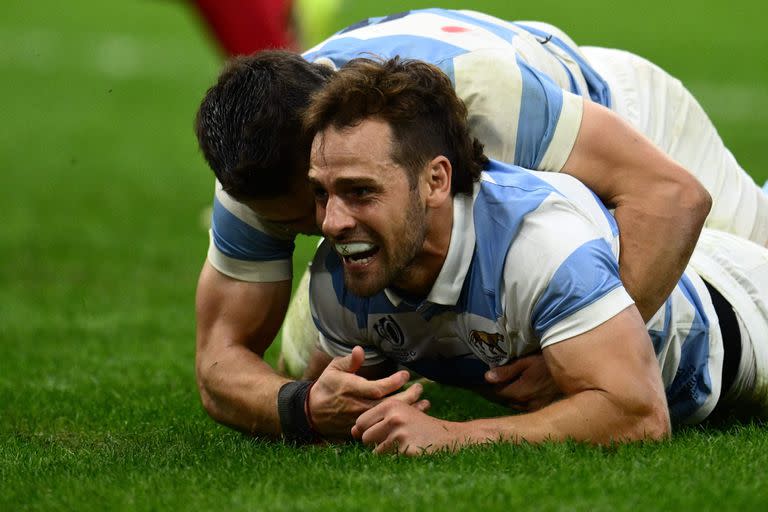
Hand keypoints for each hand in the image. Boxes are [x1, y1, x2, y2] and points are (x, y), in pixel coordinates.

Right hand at [308, 346, 424, 438]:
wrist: (313, 412)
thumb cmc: (327, 386)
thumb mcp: (334, 369)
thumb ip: (349, 361)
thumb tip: (359, 350)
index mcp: (351, 389)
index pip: (377, 388)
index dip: (393, 382)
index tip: (406, 374)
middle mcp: (358, 406)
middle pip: (388, 404)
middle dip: (407, 396)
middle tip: (420, 387)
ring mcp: (361, 420)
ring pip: (389, 417)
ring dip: (408, 410)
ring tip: (426, 403)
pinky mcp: (363, 430)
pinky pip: (386, 426)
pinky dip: (401, 422)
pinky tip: (414, 416)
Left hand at [352, 400, 464, 455]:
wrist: (447, 437)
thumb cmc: (417, 425)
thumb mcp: (398, 414)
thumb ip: (375, 420)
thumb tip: (352, 432)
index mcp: (390, 405)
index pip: (360, 422)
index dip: (365, 431)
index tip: (377, 433)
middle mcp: (394, 417)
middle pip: (365, 438)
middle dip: (374, 443)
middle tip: (392, 441)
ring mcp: (401, 434)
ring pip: (376, 452)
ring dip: (386, 453)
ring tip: (403, 445)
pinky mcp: (407, 451)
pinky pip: (389, 461)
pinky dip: (396, 460)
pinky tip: (409, 452)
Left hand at [484, 354, 561, 410]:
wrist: (569, 369)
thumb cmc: (545, 362)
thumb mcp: (525, 362)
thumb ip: (506, 372)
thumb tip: (487, 378)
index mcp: (521, 392)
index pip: (498, 393)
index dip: (492, 386)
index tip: (488, 379)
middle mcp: (526, 403)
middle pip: (506, 399)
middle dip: (501, 391)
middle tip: (500, 380)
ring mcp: (535, 407)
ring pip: (515, 405)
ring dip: (511, 397)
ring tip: (511, 385)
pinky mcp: (541, 408)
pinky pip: (525, 407)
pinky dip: (520, 401)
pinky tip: (522, 392)